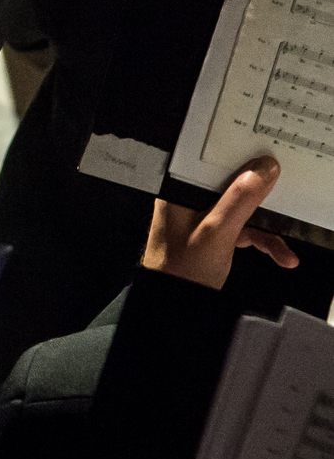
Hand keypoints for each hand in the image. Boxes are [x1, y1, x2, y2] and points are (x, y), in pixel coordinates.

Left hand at [143, 156, 299, 288]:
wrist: (174, 303)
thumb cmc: (181, 269)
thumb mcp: (216, 232)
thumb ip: (239, 201)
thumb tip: (262, 170)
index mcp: (180, 190)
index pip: (211, 161)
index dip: (240, 156)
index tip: (267, 155)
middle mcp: (190, 199)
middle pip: (232, 184)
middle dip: (262, 194)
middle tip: (284, 198)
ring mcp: (204, 217)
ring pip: (243, 209)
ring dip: (268, 227)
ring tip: (284, 247)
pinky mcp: (215, 234)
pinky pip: (245, 229)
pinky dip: (264, 241)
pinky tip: (281, 254)